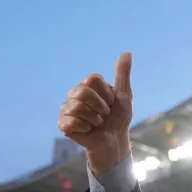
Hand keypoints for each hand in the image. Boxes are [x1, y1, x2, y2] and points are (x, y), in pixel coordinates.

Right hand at [58, 52, 133, 174]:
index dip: (106, 94)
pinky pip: (71, 121)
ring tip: (96, 123)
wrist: (115, 139)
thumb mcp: (124, 95)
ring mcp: (67, 109)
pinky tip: (87, 130)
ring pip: (77, 107)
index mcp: (87, 86)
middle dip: (100, 107)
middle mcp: (74, 95)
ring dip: (94, 119)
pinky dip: (85, 127)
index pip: (92, 79)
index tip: (111, 102)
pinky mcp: (63, 124)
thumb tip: (128, 52)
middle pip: (83, 92)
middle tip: (104, 115)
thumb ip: (123, 74)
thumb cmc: (118, 118)